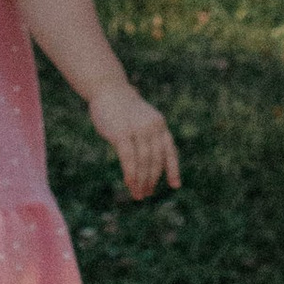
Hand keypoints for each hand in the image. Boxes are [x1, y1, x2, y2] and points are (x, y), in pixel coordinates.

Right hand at [91, 81, 177, 198]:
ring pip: (143, 162)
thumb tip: (150, 164)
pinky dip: (131, 173)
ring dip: (141, 181)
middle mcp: (153, 128)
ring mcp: (138, 130)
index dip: (173, 169)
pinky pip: (129, 158)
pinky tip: (130, 183)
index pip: (170, 151)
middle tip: (146, 194)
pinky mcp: (122, 133)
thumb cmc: (123, 109)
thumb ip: (149, 137)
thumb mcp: (143, 120)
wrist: (108, 89)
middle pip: (156, 160)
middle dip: (152, 180)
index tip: (175, 185)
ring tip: (138, 194)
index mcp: (160, 125)